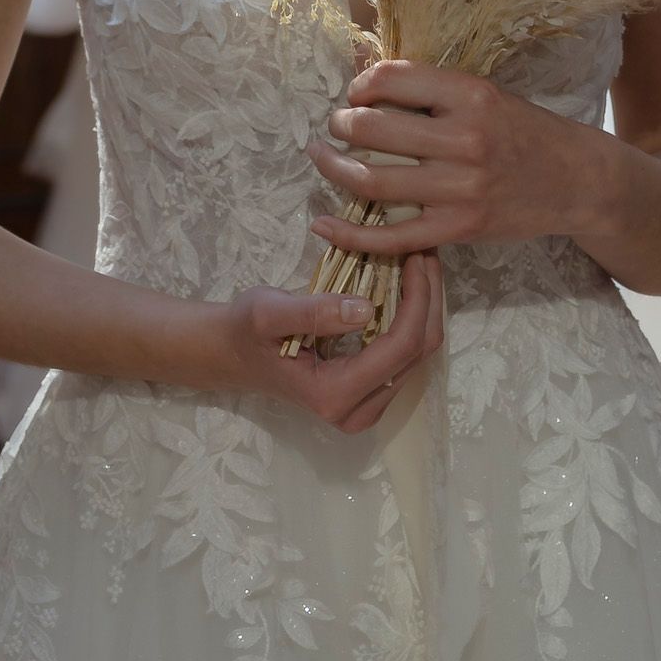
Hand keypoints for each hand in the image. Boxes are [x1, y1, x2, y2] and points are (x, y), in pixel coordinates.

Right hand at [213, 253, 443, 434]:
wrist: (233, 353)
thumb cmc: (246, 330)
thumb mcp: (269, 314)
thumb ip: (314, 313)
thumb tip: (366, 308)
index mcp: (334, 395)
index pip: (400, 347)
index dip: (418, 300)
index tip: (416, 254)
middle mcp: (357, 411)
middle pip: (418, 352)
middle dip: (428, 298)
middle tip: (423, 250)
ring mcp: (366, 406)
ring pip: (418, 354)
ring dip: (425, 306)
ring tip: (418, 261)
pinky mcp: (370, 394)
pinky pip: (406, 355)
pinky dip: (412, 317)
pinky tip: (407, 284)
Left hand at [305, 58, 596, 259]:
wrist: (575, 180)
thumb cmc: (526, 132)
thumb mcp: (489, 95)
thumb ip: (436, 91)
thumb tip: (369, 81)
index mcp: (472, 95)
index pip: (395, 78)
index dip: (362, 83)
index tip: (357, 91)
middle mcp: (464, 139)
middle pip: (373, 129)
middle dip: (341, 124)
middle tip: (335, 125)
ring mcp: (460, 188)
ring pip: (372, 180)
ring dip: (333, 168)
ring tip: (323, 157)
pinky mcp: (457, 229)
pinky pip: (389, 236)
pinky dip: (349, 234)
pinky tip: (323, 223)